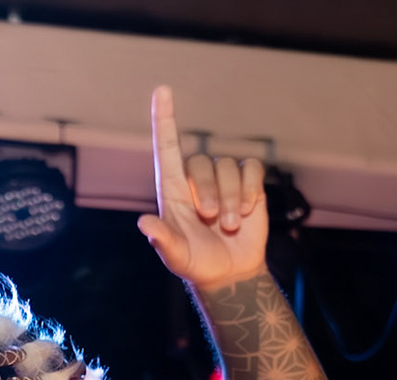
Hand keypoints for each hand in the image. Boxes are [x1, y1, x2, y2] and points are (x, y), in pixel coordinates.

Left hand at [136, 85, 269, 291]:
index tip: (163, 90)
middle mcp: (195, 180)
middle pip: (201, 163)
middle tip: (212, 221)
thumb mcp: (177, 257)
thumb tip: (144, 224)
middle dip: (209, 192)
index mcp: (172, 191)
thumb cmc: (197, 263)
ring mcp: (222, 180)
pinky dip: (252, 190)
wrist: (230, 272)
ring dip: (232, 200)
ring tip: (230, 226)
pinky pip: (252, 169)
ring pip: (228, 168)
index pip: (166, 148)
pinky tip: (248, 211)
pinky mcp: (248, 183)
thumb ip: (163, 241)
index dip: (165, 119)